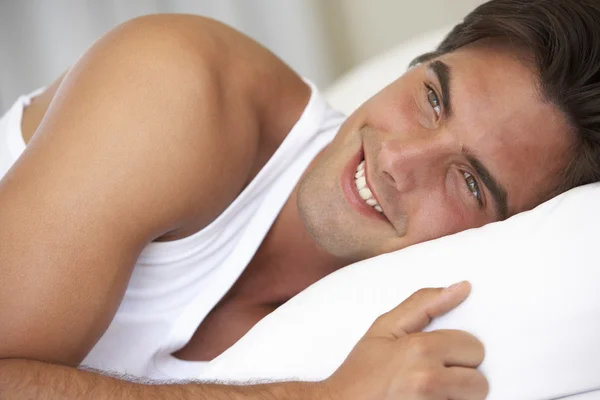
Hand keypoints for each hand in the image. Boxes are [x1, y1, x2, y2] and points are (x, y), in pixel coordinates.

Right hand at [323, 281, 487, 399]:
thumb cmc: (362, 370)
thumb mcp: (385, 328)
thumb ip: (424, 304)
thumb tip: (463, 288)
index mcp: (421, 349)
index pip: (474, 348)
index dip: (457, 353)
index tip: (438, 358)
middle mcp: (428, 380)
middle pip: (479, 382)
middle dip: (460, 380)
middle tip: (432, 380)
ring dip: (455, 399)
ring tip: (428, 395)